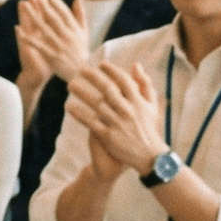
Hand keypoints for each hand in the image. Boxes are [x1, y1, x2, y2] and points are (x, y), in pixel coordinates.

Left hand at [15, 0, 87, 88]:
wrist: (82, 73)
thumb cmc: (82, 51)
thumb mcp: (84, 33)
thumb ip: (80, 15)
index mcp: (76, 30)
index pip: (66, 14)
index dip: (57, 5)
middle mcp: (68, 37)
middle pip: (54, 19)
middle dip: (44, 6)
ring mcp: (59, 46)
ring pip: (44, 29)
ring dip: (33, 16)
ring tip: (25, 6)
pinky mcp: (52, 56)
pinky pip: (38, 45)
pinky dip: (29, 38)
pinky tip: (19, 30)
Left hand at [64, 61, 166, 176]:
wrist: (149, 156)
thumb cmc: (149, 128)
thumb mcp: (151, 105)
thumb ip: (144, 84)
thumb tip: (135, 64)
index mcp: (138, 102)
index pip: (123, 81)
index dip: (112, 71)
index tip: (100, 64)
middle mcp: (128, 111)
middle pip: (108, 89)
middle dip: (94, 77)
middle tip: (80, 69)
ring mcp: (118, 123)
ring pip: (97, 104)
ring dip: (83, 93)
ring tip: (70, 85)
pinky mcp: (109, 136)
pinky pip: (91, 122)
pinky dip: (80, 114)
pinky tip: (69, 106)